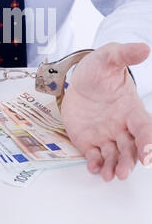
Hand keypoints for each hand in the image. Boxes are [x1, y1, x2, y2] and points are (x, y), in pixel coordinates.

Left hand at [61, 42, 151, 181]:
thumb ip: (124, 54)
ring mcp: (106, 135)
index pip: (144, 128)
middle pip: (131, 149)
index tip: (148, 155)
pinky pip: (95, 156)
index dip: (148, 142)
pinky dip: (96, 163)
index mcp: (131, 109)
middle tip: (123, 172)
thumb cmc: (98, 70)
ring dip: (114, 167)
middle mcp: (122, 127)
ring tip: (109, 175)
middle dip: (129, 162)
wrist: (78, 80)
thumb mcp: (109, 57)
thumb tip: (144, 48)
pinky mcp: (89, 141)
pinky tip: (93, 167)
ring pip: (115, 156)